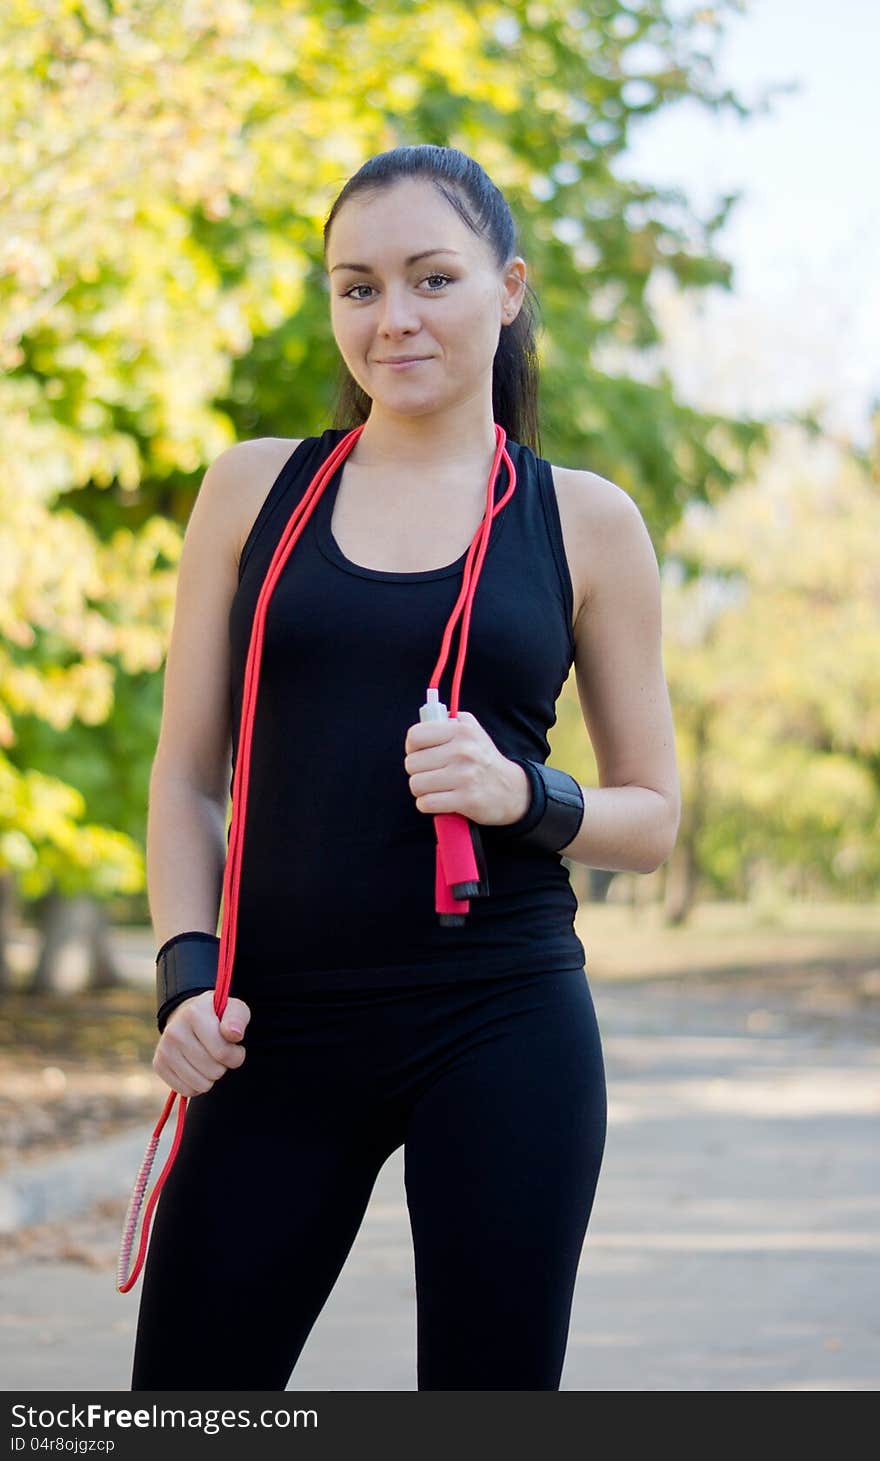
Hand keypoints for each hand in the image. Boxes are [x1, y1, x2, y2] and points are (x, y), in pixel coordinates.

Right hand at [153, 991, 250, 1098]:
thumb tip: (234, 1034)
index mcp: (194, 1014)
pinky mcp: (159, 1065)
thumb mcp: (235, 1010)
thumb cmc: (219, 1017)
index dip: (236, 1055)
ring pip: (201, 1085)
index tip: (235, 1046)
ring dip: (212, 1077)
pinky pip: (187, 1091)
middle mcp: (174, 1031)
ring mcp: (164, 1049)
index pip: (222, 1052)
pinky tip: (198, 1068)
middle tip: (220, 1052)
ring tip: (209, 1059)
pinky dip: (198, 1085)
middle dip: (224, 1066)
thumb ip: (238, 1019)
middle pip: (214, 1071)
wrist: (191, 1018)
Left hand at [403, 709, 531, 826]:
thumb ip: (447, 722)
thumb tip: (422, 722)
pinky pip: (426, 803)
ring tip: (436, 787)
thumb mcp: (472, 731)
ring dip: (422, 790)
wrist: (512, 790)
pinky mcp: (466, 800)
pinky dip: (427, 804)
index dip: (412, 747)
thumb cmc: (483, 760)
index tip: (420, 753)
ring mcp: (465, 776)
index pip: (415, 736)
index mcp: (462, 730)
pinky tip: (440, 800)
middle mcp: (463, 751)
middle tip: (432, 773)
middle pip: (412, 763)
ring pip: (416, 784)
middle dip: (417, 771)